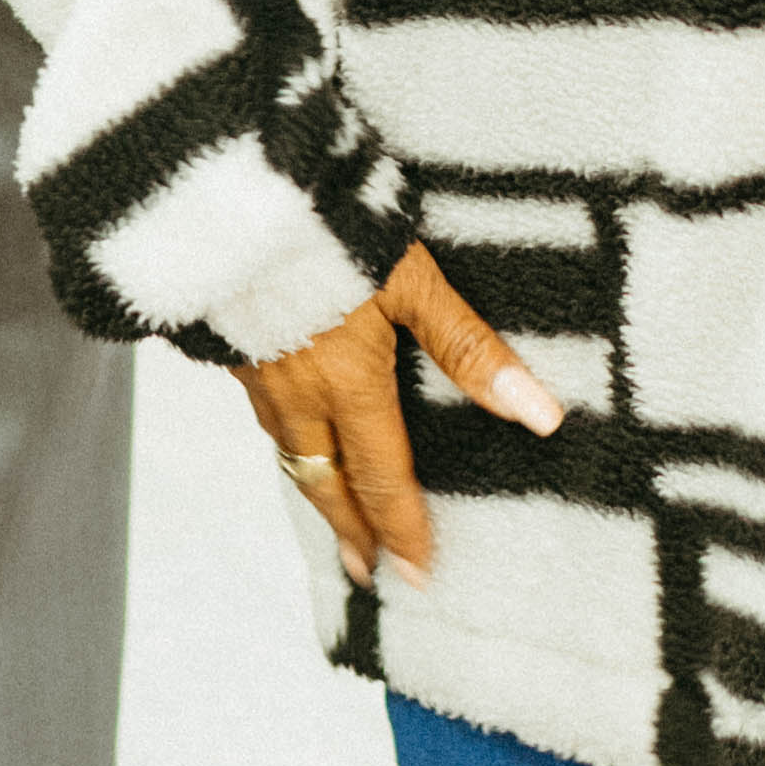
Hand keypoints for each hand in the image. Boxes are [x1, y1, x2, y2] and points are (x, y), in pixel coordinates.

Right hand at [238, 243, 566, 588]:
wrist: (226, 192)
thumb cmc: (329, 225)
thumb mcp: (412, 281)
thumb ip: (470, 348)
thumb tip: (539, 413)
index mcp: (348, 383)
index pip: (383, 476)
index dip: (403, 528)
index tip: (418, 573)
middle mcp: (298, 393)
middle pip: (327, 482)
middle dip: (352, 531)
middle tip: (367, 572)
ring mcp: (255, 372)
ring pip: (290, 454)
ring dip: (317, 492)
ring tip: (335, 515)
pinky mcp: (228, 345)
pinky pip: (261, 416)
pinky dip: (285, 446)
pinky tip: (291, 436)